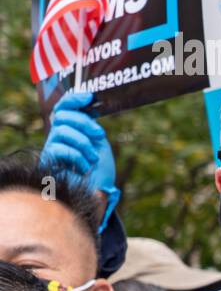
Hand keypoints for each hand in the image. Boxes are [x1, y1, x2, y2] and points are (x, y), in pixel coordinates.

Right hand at [42, 92, 119, 226]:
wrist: (97, 193)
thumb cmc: (99, 170)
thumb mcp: (99, 142)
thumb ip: (91, 126)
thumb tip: (89, 106)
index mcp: (71, 129)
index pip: (64, 107)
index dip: (73, 100)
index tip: (89, 97)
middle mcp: (58, 136)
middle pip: (62, 116)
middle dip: (84, 123)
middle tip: (99, 135)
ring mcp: (52, 149)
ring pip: (61, 131)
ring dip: (83, 143)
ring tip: (93, 158)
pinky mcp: (49, 162)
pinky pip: (60, 149)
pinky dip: (78, 157)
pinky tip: (85, 167)